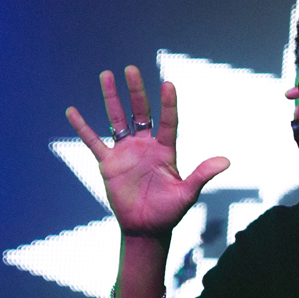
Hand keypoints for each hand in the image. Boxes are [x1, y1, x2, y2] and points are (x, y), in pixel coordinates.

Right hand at [67, 66, 228, 238]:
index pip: (168, 121)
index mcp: (165, 150)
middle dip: (135, 91)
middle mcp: (145, 146)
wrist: (146, 228)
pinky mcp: (108, 163)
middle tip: (131, 69)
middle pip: (140, 112)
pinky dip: (83, 128)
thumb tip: (226, 161)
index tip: (168, 83)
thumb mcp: (187, 193)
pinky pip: (93, 142)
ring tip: (106, 75)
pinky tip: (72, 112)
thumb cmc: (169, 212)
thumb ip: (202, 175)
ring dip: (111, 99)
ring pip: (117, 119)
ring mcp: (125, 152)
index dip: (168, 104)